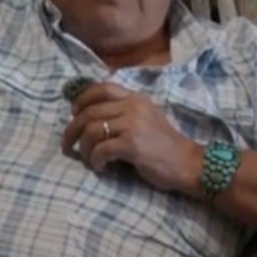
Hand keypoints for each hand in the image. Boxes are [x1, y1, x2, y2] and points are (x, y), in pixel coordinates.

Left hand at [62, 82, 202, 194]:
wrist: (188, 163)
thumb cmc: (164, 145)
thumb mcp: (146, 118)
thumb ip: (124, 112)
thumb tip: (89, 116)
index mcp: (135, 98)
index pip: (101, 88)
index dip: (82, 99)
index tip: (73, 113)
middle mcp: (133, 106)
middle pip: (89, 112)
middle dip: (72, 129)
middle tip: (67, 144)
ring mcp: (132, 125)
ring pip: (91, 130)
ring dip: (84, 148)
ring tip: (89, 160)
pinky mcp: (132, 145)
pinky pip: (100, 150)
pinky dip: (95, 161)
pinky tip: (101, 168)